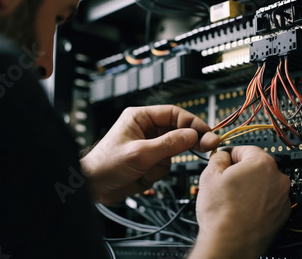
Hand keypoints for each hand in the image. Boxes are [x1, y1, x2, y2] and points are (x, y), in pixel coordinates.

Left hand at [80, 105, 219, 204]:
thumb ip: (169, 144)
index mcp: (140, 118)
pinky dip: (158, 172)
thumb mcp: (140, 153)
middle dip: (187, 142)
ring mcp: (149, 147)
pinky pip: (166, 165)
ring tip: (147, 168)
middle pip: (177, 131)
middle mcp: (146, 130)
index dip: (192, 122)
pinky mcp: (149, 162)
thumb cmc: (106, 164)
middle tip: (208, 146)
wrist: (93, 188)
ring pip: (174, 151)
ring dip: (164, 162)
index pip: (174, 114)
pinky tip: (143, 175)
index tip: (207, 133)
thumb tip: (192, 135)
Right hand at [188, 146, 290, 258]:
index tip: (224, 159)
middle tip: (225, 181)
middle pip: (257, 166)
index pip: (246, 149)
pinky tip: (242, 208)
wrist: (229, 243)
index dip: (230, 153)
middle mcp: (278, 179)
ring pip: (264, 184)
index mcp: (263, 164)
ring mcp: (282, 199)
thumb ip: (218, 157)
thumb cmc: (221, 213)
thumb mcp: (210, 175)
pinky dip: (257, 202)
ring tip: (232, 198)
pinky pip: (269, 200)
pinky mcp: (281, 215)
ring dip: (251, 186)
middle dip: (242, 171)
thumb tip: (222, 156)